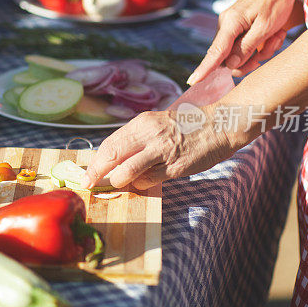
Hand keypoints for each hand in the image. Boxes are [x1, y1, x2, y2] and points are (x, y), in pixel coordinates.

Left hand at [82, 107, 235, 190]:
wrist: (221, 125)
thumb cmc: (187, 126)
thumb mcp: (158, 124)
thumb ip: (137, 139)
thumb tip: (113, 158)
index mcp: (143, 122)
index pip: (110, 143)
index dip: (95, 161)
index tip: (86, 173)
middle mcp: (150, 135)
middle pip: (112, 155)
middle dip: (96, 173)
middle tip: (89, 184)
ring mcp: (162, 151)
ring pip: (127, 171)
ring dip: (119, 181)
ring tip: (119, 183)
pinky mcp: (175, 167)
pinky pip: (148, 181)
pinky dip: (141, 184)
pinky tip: (144, 180)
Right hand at [188, 0, 303, 84]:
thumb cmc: (276, 1)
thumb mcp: (266, 27)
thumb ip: (247, 48)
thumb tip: (230, 65)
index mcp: (230, 23)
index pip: (215, 51)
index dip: (204, 68)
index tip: (193, 81)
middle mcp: (226, 25)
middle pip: (230, 57)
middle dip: (251, 59)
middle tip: (269, 48)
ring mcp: (232, 27)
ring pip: (240, 53)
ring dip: (261, 50)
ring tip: (276, 36)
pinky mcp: (239, 28)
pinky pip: (246, 46)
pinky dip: (261, 44)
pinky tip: (274, 33)